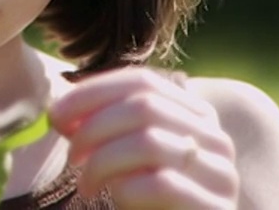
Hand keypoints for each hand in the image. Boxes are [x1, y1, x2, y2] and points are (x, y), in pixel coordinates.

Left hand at [49, 68, 238, 208]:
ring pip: (150, 142)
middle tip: (72, 156)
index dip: (92, 92)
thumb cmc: (147, 199)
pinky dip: (126, 189)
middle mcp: (216, 138)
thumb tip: (58, 111)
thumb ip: (103, 126)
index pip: (143, 81)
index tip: (56, 114)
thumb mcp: (125, 154)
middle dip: (93, 128)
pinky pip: (161, 185)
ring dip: (103, 162)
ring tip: (87, 184)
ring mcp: (221, 174)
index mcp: (197, 114)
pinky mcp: (216, 209)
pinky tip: (116, 199)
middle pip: (144, 107)